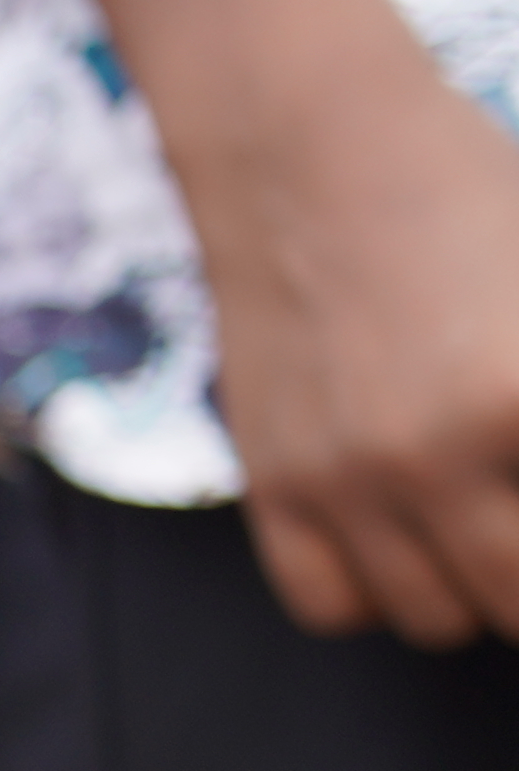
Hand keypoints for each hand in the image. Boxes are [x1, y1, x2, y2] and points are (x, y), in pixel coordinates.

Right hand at [178, 20, 518, 646]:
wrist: (312, 151)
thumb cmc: (470, 197)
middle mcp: (434, 457)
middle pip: (518, 601)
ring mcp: (345, 480)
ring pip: (436, 619)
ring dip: (474, 587)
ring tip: (486, 527)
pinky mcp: (276, 485)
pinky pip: (333, 605)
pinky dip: (380, 592)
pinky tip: (408, 537)